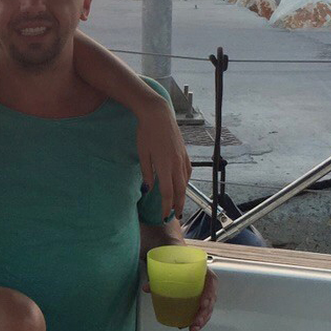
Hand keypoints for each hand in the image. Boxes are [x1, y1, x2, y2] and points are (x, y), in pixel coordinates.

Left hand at [137, 98, 189, 218]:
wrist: (158, 114)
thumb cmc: (146, 133)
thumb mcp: (142, 154)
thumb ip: (147, 173)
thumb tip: (149, 189)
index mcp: (165, 165)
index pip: (168, 192)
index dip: (167, 206)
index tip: (165, 216)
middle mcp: (176, 163)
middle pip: (181, 190)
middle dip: (179, 205)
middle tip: (176, 217)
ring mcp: (182, 157)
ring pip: (185, 181)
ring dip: (183, 194)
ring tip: (178, 204)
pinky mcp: (184, 152)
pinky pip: (187, 171)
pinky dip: (185, 181)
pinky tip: (182, 184)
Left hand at [142, 268, 217, 330]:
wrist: (177, 259)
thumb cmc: (178, 261)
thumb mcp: (170, 264)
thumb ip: (159, 275)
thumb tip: (146, 288)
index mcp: (203, 271)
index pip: (211, 282)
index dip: (209, 294)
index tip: (203, 304)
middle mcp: (206, 283)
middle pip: (210, 300)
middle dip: (204, 314)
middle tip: (195, 323)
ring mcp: (204, 292)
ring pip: (207, 308)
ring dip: (201, 320)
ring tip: (193, 329)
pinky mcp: (199, 299)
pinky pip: (201, 310)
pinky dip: (196, 319)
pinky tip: (189, 327)